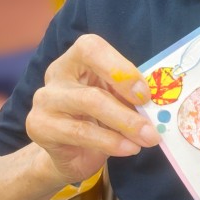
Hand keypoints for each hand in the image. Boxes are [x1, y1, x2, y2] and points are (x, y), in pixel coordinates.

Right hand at [26, 34, 158, 184]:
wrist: (70, 151)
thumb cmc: (100, 117)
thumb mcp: (118, 98)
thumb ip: (131, 94)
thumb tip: (159, 101)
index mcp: (77, 59)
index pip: (91, 48)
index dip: (120, 68)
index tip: (145, 94)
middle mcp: (57, 74)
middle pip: (92, 89)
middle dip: (128, 110)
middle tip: (153, 127)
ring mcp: (44, 101)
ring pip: (87, 110)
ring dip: (124, 126)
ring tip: (147, 139)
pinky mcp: (39, 127)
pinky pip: (79, 133)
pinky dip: (110, 142)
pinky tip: (129, 149)